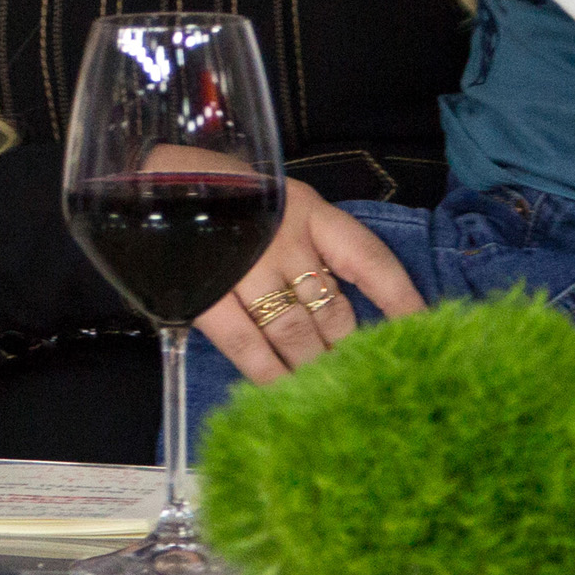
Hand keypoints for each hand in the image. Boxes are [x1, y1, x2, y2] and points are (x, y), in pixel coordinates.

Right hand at [191, 179, 424, 383]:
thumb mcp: (276, 202)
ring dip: (314, 368)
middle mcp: (284, 241)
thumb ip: (308, 243)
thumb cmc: (222, 193)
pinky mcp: (206, 293)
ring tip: (329, 395)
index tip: (424, 332)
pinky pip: (246, 345)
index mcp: (309, 211)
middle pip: (333, 311)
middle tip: (366, 382)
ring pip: (295, 333)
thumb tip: (342, 306)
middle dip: (350, 351)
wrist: (149, 179)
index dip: (401, 300)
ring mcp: (244, 268)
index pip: (369, 261)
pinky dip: (268, 373)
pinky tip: (283, 393)